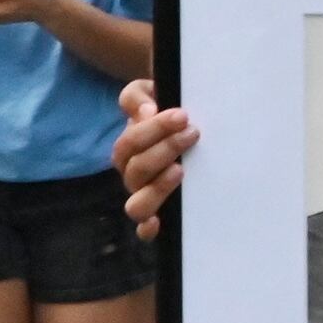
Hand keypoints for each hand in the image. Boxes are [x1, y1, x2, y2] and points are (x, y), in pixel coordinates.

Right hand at [113, 77, 196, 239]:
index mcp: (129, 147)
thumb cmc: (166, 109)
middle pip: (135, 170)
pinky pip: (143, 229)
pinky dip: (147, 228)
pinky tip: (157, 223)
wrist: (184, 122)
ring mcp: (143, 195)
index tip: (182, 116)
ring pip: (136, 203)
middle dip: (164, 150)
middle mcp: (132, 173)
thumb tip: (146, 111)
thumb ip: (139, 97)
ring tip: (180, 169)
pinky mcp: (158, 213)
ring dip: (156, 188)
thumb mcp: (149, 92)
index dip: (154, 129)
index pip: (131, 141)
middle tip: (192, 133)